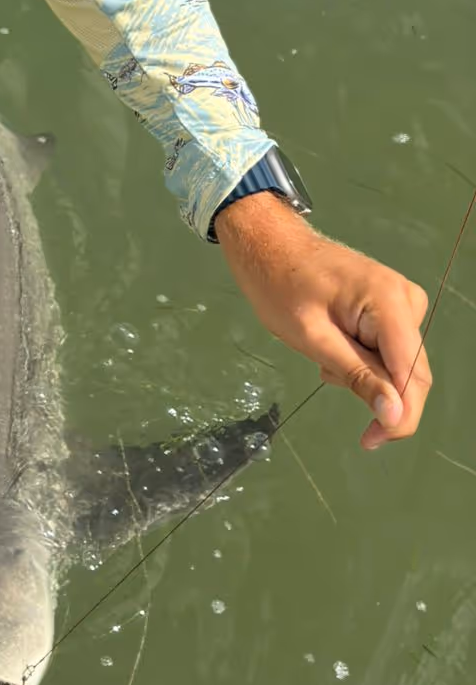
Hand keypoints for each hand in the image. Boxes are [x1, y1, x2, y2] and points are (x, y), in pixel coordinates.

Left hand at [214, 194, 430, 448]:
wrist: (269, 243)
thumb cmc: (279, 285)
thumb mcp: (312, 338)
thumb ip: (357, 375)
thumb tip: (395, 415)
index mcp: (391, 303)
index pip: (414, 375)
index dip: (400, 416)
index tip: (371, 441)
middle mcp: (408, 301)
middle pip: (412, 372)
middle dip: (378, 396)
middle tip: (327, 380)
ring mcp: (402, 301)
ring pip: (397, 363)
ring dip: (364, 375)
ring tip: (322, 357)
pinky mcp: (391, 305)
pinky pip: (387, 348)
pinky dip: (361, 358)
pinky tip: (332, 346)